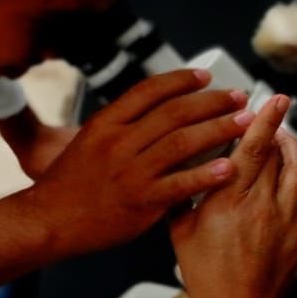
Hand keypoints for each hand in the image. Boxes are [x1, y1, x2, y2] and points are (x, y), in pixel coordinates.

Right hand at [19, 69, 251, 257]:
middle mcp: (118, 142)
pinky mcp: (142, 200)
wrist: (50, 220)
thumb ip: (121, 129)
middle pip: (174, 112)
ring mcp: (130, 171)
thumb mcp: (88, 143)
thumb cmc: (69, 184)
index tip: (205, 77)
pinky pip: (182, 183)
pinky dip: (208, 174)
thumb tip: (159, 115)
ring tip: (246, 124)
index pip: (148, 90)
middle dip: (213, 102)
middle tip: (238, 98)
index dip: (181, 80)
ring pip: (183, 142)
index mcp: (104, 124)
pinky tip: (230, 167)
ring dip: (220, 130)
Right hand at [172, 95, 296, 297]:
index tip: (268, 101)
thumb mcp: (178, 228)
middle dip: (275, 130)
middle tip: (270, 118)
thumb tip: (178, 177)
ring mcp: (287, 218)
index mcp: (228, 198)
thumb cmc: (206, 274)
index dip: (261, 120)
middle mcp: (261, 203)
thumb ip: (181, 197)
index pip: (251, 148)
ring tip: (289, 139)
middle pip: (275, 154)